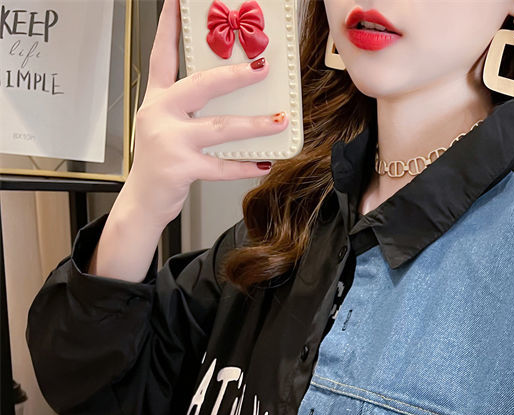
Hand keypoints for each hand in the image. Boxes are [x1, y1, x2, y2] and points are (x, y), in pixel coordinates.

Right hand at [124, 0, 285, 226]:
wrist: (142, 201)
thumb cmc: (159, 163)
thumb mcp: (166, 127)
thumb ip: (190, 110)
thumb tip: (232, 96)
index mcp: (157, 99)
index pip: (163, 55)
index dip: (170, 26)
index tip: (178, 1)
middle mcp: (160, 114)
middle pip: (201, 85)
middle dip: (235, 75)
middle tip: (262, 67)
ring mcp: (170, 141)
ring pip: (219, 127)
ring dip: (253, 124)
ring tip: (278, 120)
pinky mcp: (182, 167)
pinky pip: (221, 165)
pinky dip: (245, 166)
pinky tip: (264, 163)